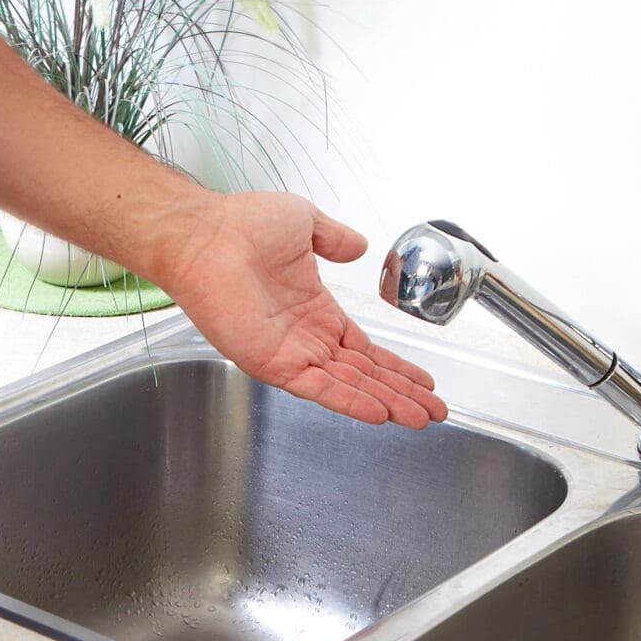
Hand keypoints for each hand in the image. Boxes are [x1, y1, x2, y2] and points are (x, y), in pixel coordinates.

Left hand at [157, 191, 448, 426]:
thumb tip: (358, 245)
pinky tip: (380, 413)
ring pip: (350, 386)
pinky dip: (350, 401)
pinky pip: (320, 387)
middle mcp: (304, 336)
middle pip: (365, 374)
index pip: (363, 348)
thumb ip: (335, 238)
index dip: (395, 366)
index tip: (423, 379)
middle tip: (435, 410)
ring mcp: (290, 352)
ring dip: (387, 402)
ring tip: (421, 418)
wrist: (205, 235)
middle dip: (403, 393)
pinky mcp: (273, 363)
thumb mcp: (304, 223)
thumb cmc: (240, 224)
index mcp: (313, 309)